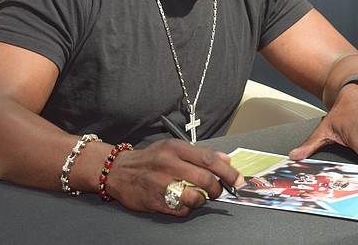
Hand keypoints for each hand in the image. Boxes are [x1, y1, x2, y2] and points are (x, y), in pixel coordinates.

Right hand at [106, 139, 243, 216]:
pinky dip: (188, 208)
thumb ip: (200, 153)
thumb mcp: (173, 147)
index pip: (209, 159)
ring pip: (196, 197)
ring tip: (199, 196)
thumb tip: (226, 160)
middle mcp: (168, 164)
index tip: (238, 179)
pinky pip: (182, 210)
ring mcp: (161, 184)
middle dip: (218, 189)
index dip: (228, 171)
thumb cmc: (150, 159)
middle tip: (219, 191)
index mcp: (175, 148)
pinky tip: (183, 201)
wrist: (119, 171)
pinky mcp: (155, 201)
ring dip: (203, 200)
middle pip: (206, 179)